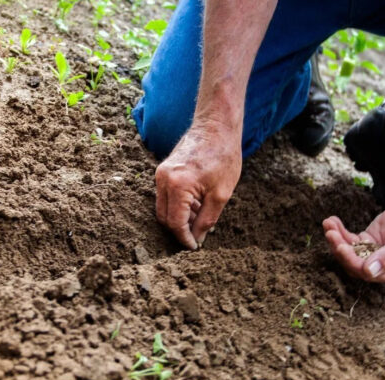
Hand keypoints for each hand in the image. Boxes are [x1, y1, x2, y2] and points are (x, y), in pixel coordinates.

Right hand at [155, 122, 241, 248]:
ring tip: (201, 217)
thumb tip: (197, 238)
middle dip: (180, 230)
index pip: (175, 223)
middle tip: (198, 236)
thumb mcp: (221, 194)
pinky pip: (165, 195)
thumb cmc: (223, 156)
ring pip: (163, 207)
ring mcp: (160, 173)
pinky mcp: (163, 170)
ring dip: (179, 217)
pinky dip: (178, 205)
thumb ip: (207, 220)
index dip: (184, 238)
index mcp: (177, 185)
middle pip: (164, 217)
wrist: (216, 126)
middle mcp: (163, 179)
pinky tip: (196, 205)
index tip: (194, 247)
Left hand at [322, 197, 384, 282]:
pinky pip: (349, 239)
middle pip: (354, 264)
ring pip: (349, 252)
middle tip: (330, 234)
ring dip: (336, 239)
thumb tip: (368, 272)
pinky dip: (339, 231)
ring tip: (328, 224)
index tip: (342, 247)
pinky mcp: (367, 241)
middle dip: (340, 249)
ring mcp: (373, 253)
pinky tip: (332, 221)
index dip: (353, 262)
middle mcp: (382, 267)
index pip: (368, 274)